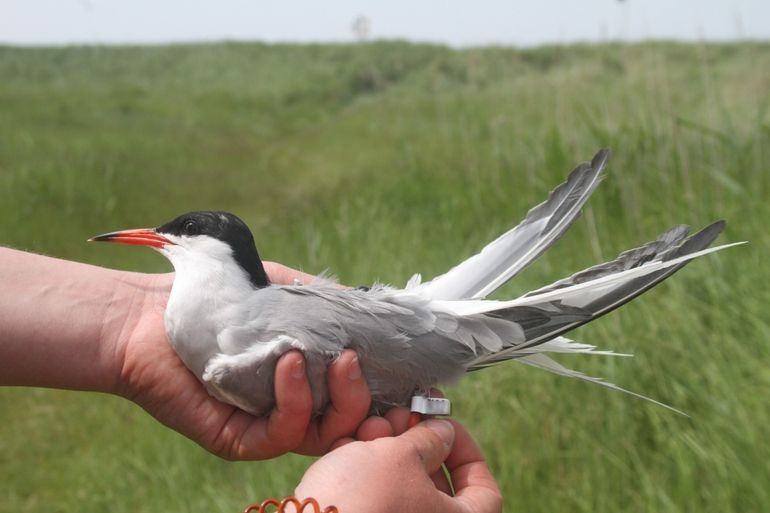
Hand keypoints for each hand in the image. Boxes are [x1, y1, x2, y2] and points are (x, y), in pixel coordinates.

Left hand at [0, 248, 383, 459]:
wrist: (150, 311)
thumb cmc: (218, 297)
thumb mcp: (283, 291)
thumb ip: (326, 302)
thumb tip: (377, 307)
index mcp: (309, 378)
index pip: (358, 394)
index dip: (387, 391)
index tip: (411, 374)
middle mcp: (293, 406)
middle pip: (350, 424)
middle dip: (366, 401)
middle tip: (359, 362)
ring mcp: (266, 425)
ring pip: (322, 437)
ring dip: (338, 401)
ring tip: (334, 360)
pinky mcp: (238, 438)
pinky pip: (280, 435)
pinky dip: (294, 400)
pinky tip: (287, 362)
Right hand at [295, 418, 502, 512]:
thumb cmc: (364, 501)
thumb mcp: (403, 455)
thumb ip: (430, 438)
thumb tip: (443, 432)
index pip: (483, 490)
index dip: (467, 451)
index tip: (445, 425)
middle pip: (436, 484)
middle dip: (417, 443)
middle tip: (402, 416)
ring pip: (400, 488)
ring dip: (387, 450)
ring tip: (371, 427)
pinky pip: (373, 499)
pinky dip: (365, 472)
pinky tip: (349, 446)